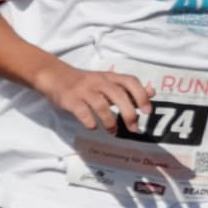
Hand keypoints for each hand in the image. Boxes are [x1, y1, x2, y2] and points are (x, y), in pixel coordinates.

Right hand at [28, 57, 151, 136]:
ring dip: (110, 122)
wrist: (54, 76)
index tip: (147, 111)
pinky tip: (93, 127)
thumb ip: (128, 89)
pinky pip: (83, 113)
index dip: (141, 95)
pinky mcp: (70, 100)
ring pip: (101, 105)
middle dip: (129, 114)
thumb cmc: (86, 83)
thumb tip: (152, 93)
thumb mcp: (108, 82)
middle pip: (118, 95)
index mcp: (110, 77)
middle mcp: (98, 81)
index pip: (130, 81)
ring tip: (113, 132)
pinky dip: (90, 122)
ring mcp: (84, 90)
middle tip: (134, 128)